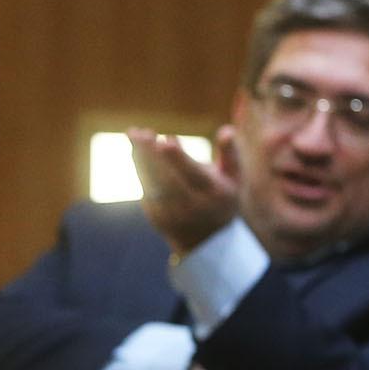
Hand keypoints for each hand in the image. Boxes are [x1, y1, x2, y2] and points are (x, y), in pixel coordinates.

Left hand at [131, 124, 241, 255]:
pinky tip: (135, 146)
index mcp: (212, 193)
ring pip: (152, 183)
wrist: (206, 240)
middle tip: (140, 133)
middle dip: (151, 155)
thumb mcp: (234, 179)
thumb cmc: (222, 198)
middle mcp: (191, 205)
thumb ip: (231, 153)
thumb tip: (227, 129)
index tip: (164, 141)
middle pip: (166, 178)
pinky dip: (139, 166)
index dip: (178, 158)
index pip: (193, 174)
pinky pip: (145, 187)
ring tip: (134, 133)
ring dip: (140, 158)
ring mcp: (171, 213)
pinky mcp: (155, 215)